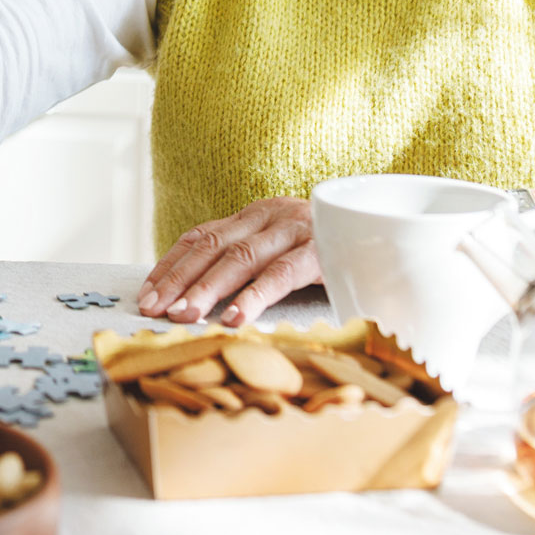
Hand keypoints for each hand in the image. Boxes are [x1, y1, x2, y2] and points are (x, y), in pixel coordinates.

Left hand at [137, 197, 319, 327]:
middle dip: (178, 279)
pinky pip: (281, 274)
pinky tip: (234, 319)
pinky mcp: (322, 250)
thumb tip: (194, 301)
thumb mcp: (281, 253)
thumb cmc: (329, 253)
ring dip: (208, 289)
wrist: (388, 232)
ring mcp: (296, 229)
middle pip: (212, 246)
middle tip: (155, 310)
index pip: (200, 236)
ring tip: (184, 317)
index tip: (145, 294)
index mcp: (255, 215)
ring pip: (241, 258)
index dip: (169, 264)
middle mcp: (271, 215)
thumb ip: (246, 265)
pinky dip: (254, 297)